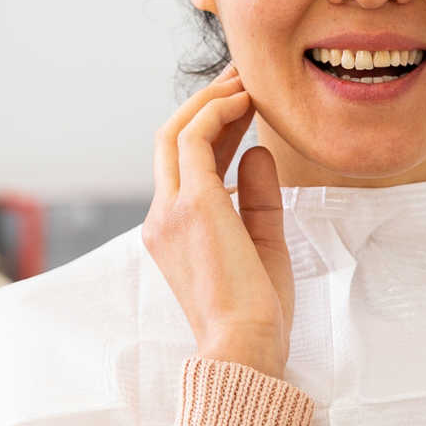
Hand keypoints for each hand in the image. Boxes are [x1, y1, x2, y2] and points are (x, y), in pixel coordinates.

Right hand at [141, 67, 295, 378]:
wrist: (246, 348)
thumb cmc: (258, 312)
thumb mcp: (263, 242)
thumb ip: (257, 197)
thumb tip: (257, 151)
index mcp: (173, 230)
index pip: (186, 164)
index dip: (215, 127)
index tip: (247, 105)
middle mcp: (162, 216)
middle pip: (172, 139)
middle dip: (208, 103)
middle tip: (243, 77)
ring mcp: (171, 210)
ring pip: (177, 131)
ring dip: (212, 99)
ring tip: (247, 79)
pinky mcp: (192, 205)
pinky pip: (195, 139)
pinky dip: (218, 112)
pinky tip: (246, 100)